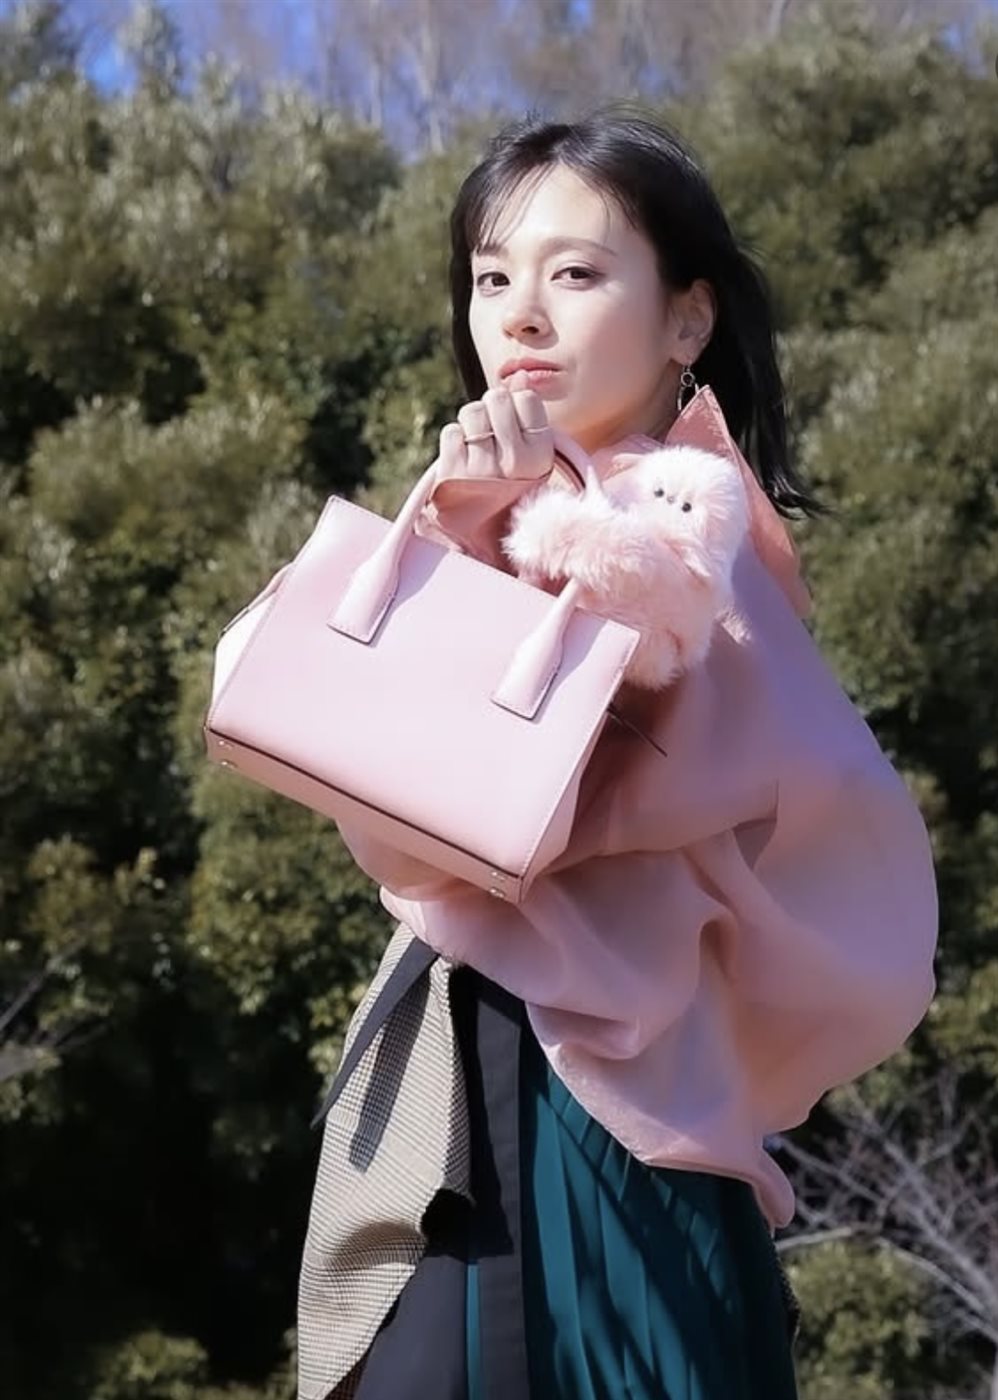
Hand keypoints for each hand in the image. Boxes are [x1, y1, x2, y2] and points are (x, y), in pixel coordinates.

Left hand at [436, 370, 553, 484]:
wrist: (482, 530)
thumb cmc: (510, 482)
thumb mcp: (530, 451)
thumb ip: (526, 411)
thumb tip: (520, 373)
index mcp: (541, 455)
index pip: (526, 398)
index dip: (517, 405)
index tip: (515, 426)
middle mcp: (515, 462)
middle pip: (497, 398)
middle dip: (491, 406)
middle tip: (493, 430)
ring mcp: (482, 468)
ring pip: (472, 411)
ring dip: (471, 422)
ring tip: (478, 443)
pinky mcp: (453, 473)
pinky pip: (451, 431)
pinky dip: (455, 438)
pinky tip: (464, 456)